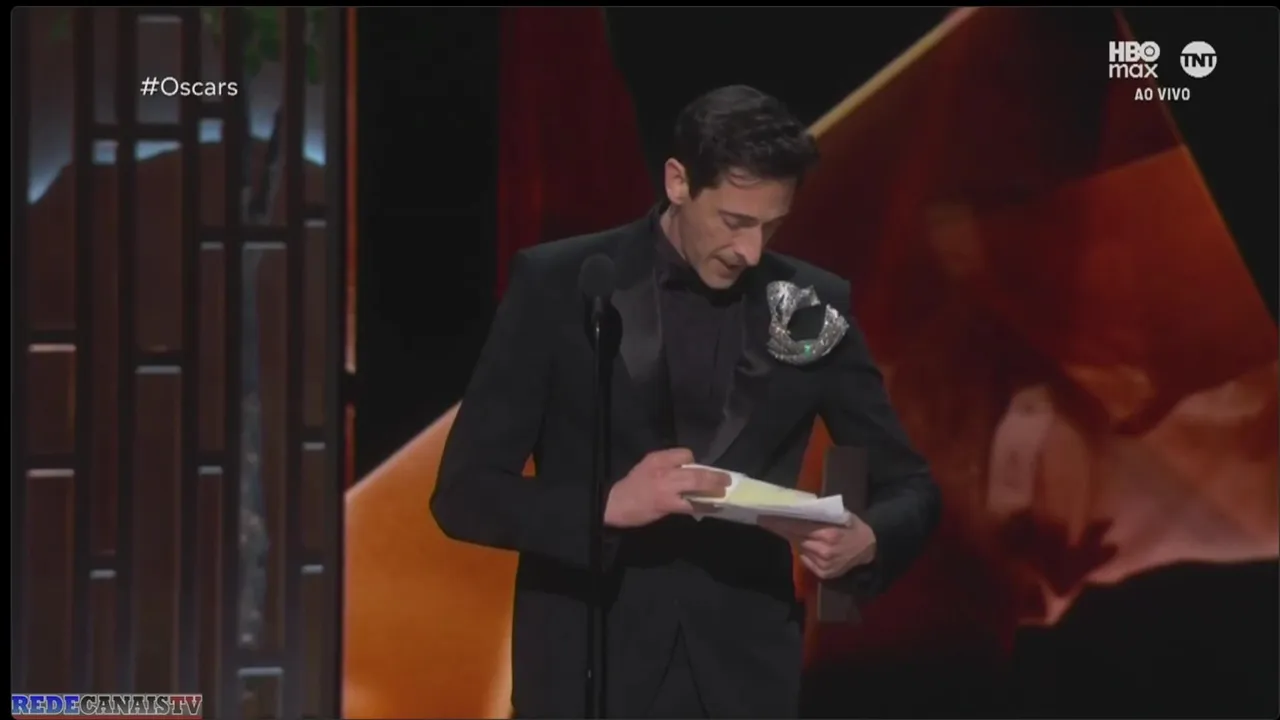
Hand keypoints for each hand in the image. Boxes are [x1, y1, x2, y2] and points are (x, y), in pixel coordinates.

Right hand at [604, 449, 730, 528]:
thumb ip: (665, 466)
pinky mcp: (667, 504)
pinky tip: (712, 508)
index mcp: (658, 458)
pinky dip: (704, 506)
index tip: (699, 469)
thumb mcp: (645, 467)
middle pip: (695, 469)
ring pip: (696, 484)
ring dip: (713, 488)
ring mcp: (667, 487)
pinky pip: (691, 505)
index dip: (695, 462)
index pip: (685, 454)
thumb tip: (687, 471)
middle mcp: (664, 470)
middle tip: (727, 479)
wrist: (614, 504)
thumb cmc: (630, 487)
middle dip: (714, 475)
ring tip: (724, 492)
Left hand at [758, 513, 876, 579]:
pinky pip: (805, 560)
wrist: (869, 549)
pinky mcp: (823, 574)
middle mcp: (823, 551)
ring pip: (799, 549)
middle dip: (782, 529)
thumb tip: (795, 510)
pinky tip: (809, 545)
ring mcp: (823, 564)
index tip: (763, 517)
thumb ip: (819, 515)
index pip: (796, 527)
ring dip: (795, 540)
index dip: (778, 522)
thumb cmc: (853, 527)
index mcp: (827, 534)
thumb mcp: (839, 515)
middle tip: (767, 520)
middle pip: (795, 538)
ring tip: (794, 530)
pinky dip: (804, 552)